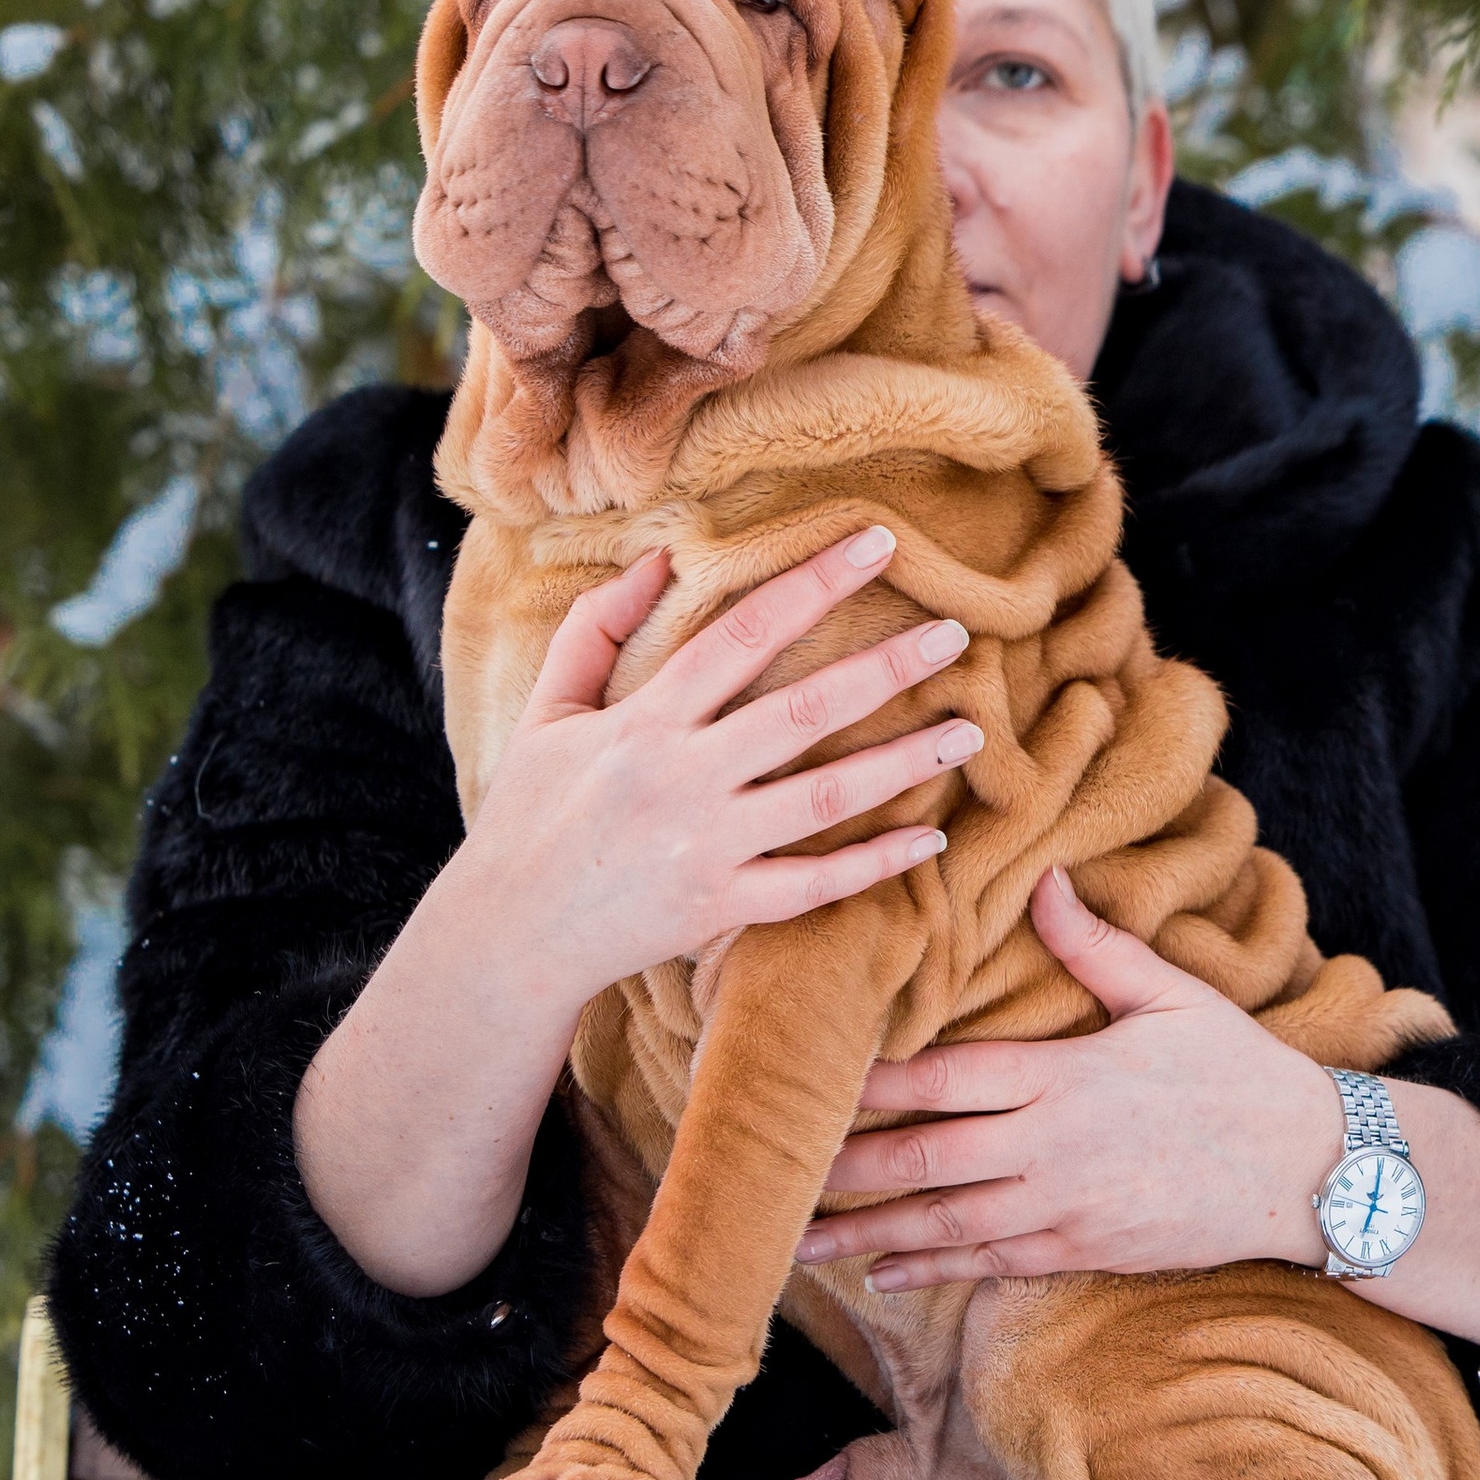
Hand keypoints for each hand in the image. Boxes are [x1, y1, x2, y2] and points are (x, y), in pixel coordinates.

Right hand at [466, 526, 978, 1025]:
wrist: (509, 934)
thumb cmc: (531, 815)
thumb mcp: (549, 711)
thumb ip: (598, 630)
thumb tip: (658, 559)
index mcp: (645, 720)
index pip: (743, 633)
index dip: (814, 583)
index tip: (878, 545)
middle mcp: (682, 777)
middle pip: (803, 710)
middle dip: (886, 669)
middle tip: (957, 634)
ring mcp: (706, 846)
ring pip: (824, 798)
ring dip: (903, 762)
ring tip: (970, 731)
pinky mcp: (719, 908)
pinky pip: (812, 885)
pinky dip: (873, 864)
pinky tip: (930, 838)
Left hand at [798, 866, 1343, 1283]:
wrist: (1314, 1170)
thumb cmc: (1240, 1072)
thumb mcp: (1174, 996)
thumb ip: (1096, 947)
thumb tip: (1044, 881)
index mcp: (1064, 1074)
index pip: (942, 1076)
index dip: (867, 1083)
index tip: (804, 1081)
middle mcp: (1051, 1146)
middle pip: (923, 1158)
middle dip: (841, 1168)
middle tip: (769, 1173)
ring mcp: (1066, 1207)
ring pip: (944, 1223)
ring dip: (866, 1231)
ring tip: (795, 1241)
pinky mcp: (1084, 1249)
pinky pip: (990, 1263)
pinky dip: (931, 1268)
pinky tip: (880, 1273)